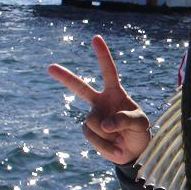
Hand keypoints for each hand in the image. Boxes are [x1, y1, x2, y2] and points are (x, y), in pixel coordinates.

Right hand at [48, 35, 150, 164]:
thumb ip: (125, 120)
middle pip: (80, 88)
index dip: (102, 55)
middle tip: (49, 67)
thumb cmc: (139, 132)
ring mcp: (93, 116)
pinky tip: (114, 146)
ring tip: (119, 137)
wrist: (133, 151)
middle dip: (65, 77)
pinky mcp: (89, 131)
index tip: (96, 38)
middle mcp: (100, 102)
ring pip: (93, 122)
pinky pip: (92, 136)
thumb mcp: (140, 124)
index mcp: (115, 93)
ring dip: (108, 133)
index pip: (108, 71)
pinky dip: (104, 144)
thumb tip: (105, 124)